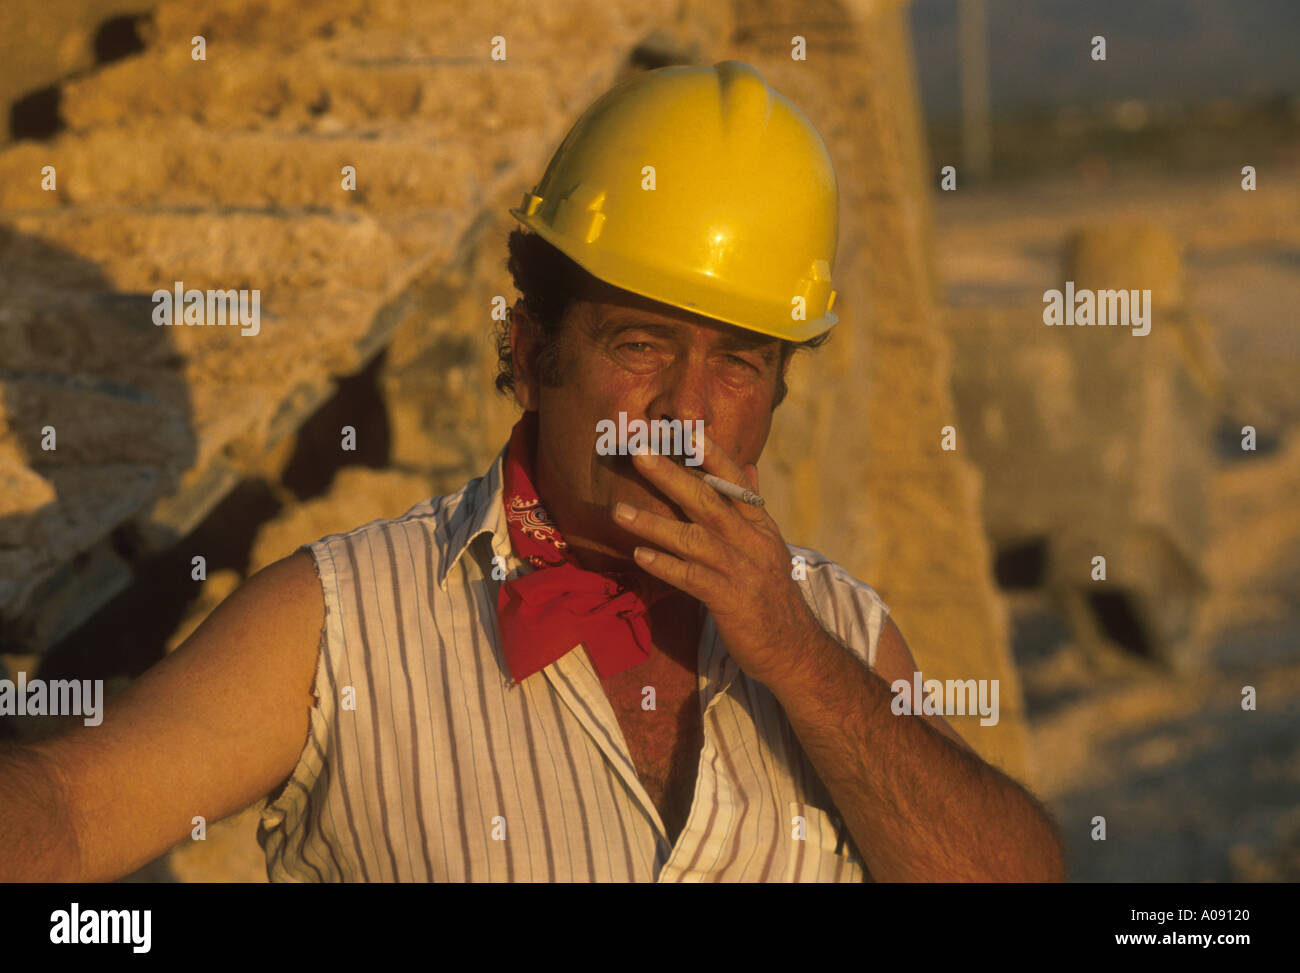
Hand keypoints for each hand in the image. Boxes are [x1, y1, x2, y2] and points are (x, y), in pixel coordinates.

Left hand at [611, 428, 828, 686]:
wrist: (794, 649)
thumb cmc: (772, 595)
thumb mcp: (769, 544)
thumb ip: (752, 506)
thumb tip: (748, 468)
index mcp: (759, 525)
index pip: (735, 481)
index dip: (711, 454)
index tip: (686, 430)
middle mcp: (752, 541)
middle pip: (707, 501)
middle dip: (670, 475)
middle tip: (639, 453)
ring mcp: (741, 570)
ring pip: (693, 539)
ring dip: (654, 523)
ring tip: (619, 511)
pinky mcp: (730, 600)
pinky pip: (692, 578)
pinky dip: (666, 565)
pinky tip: (640, 555)